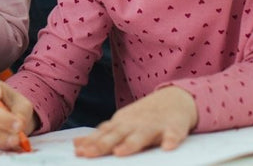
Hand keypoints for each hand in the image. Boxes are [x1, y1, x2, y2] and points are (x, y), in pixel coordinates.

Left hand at [73, 85, 197, 156]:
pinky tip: (168, 147)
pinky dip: (171, 140)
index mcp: (121, 124)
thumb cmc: (143, 117)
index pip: (103, 135)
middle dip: (102, 145)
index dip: (91, 144)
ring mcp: (154, 125)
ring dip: (131, 144)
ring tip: (120, 152)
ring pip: (142, 136)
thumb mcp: (121, 123)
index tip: (78, 152)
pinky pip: (173, 134)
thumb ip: (102, 135)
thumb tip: (77, 145)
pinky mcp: (174, 127)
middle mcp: (135, 124)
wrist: (176, 98)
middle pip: (117, 136)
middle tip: (89, 154)